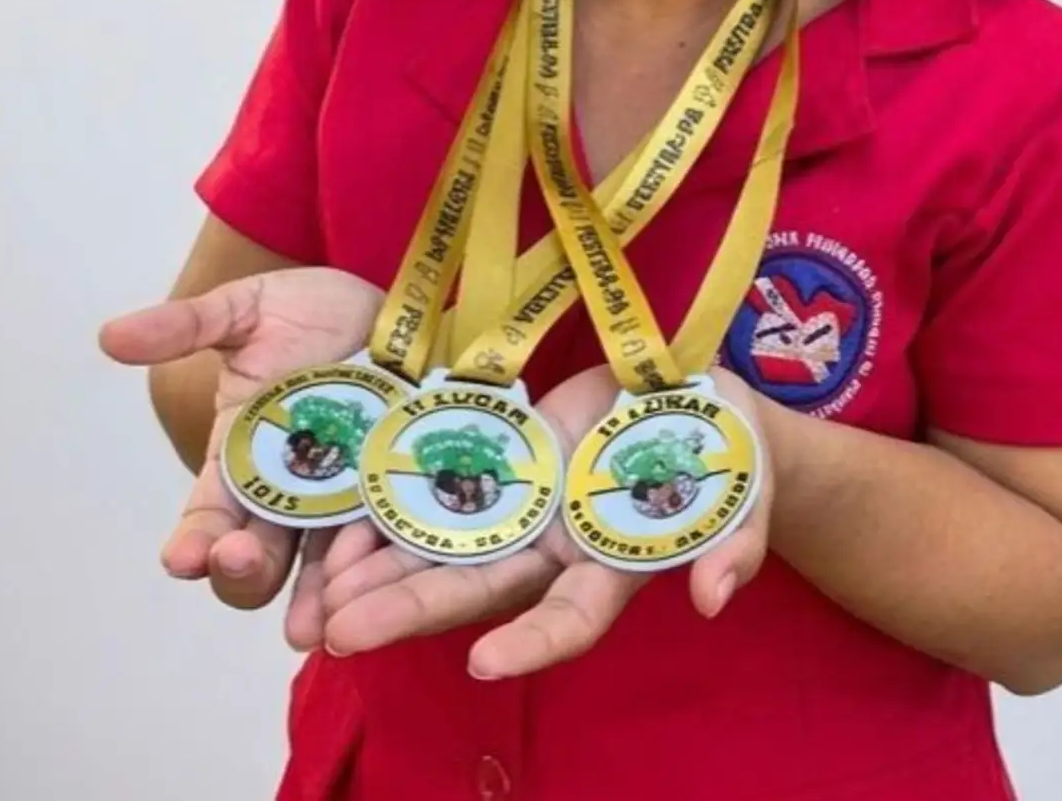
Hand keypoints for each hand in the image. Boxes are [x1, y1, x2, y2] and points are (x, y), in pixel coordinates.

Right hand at [99, 268, 382, 617]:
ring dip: (312, 599)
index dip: (192, 541)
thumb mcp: (246, 311)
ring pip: (320, 572)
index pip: (206, 518)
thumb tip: (111, 334)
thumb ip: (186, 327)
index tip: (182, 556)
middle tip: (244, 563)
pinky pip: (386, 545)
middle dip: (244, 572)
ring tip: (314, 619)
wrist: (388, 306)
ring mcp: (344, 502)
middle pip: (256, 562)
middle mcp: (287, 497)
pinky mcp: (398, 496)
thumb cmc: (310, 312)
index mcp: (237, 464)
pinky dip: (377, 570)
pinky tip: (378, 586)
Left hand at [317, 364, 774, 678]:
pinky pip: (440, 490)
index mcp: (613, 565)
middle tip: (338, 636)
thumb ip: (735, 544)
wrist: (702, 397)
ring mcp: (525, 505)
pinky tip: (337, 534)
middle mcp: (556, 548)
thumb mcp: (747, 494)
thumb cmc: (732, 453)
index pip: (570, 617)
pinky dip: (390, 514)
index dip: (531, 642)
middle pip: (478, 591)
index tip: (482, 663)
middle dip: (410, 613)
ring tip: (314, 602)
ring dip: (381, 574)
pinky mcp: (505, 457)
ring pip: (444, 550)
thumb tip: (715, 597)